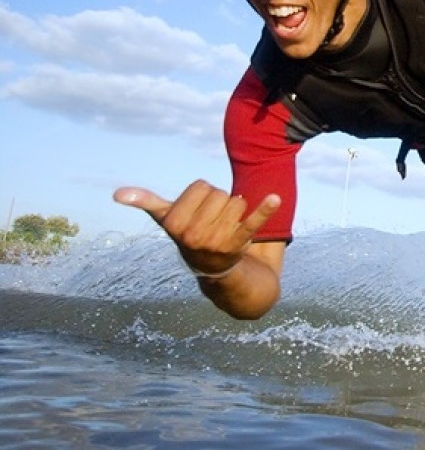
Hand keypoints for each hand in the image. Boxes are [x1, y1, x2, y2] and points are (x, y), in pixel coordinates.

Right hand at [113, 180, 280, 275]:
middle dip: (220, 203)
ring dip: (236, 211)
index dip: (203, 195)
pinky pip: (253, 222)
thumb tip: (117, 193)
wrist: (213, 268)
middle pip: (219, 193)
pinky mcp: (239, 243)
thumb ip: (147, 203)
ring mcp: (216, 241)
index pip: (201, 186)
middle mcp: (193, 235)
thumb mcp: (168, 220)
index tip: (198, 213)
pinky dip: (265, 210)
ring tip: (226, 228)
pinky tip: (274, 199)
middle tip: (214, 222)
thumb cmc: (189, 234)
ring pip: (237, 201)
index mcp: (174, 224)